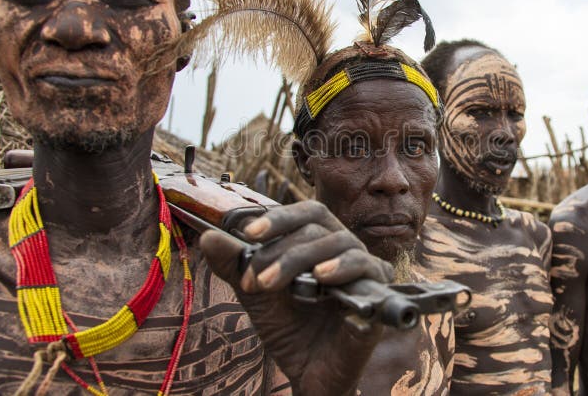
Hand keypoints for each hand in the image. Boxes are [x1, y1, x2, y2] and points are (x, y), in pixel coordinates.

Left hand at [200, 200, 393, 395]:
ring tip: (272, 283)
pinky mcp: (379, 294)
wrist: (308, 374)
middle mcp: (346, 250)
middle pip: (319, 227)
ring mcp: (366, 270)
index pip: (306, 213)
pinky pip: (367, 269)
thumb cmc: (290, 329)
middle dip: (281, 250)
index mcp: (321, 242)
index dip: (278, 218)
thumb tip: (208, 236)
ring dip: (300, 259)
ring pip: (340, 243)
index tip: (247, 233)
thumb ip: (236, 265)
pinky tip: (321, 278)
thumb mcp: (257, 294)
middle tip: (255, 280)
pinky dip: (342, 268)